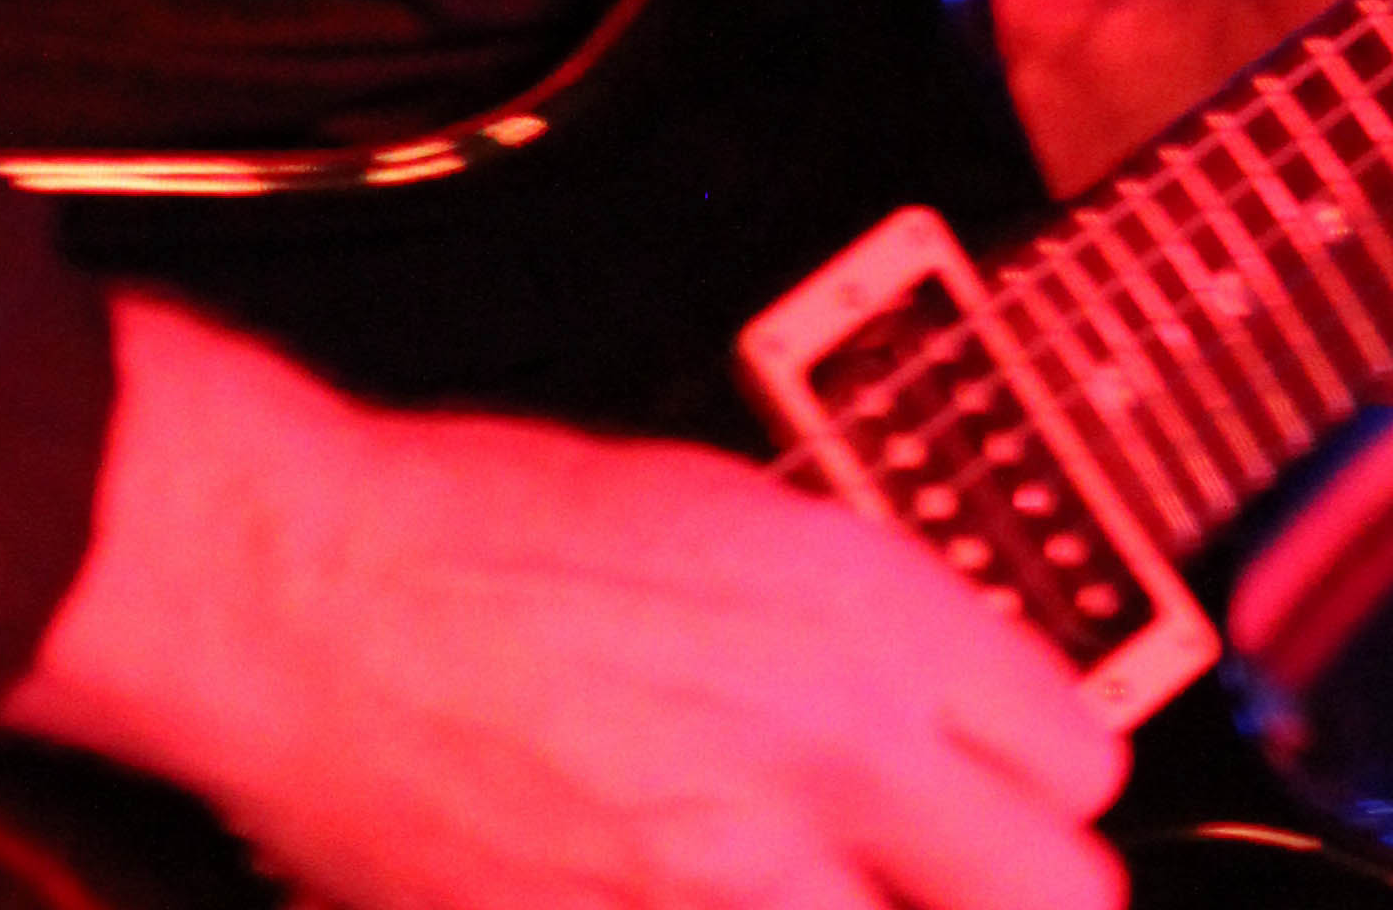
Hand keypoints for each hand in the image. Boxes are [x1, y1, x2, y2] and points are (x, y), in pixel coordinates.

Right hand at [6, 290, 1124, 909]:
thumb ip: (852, 629)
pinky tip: (708, 889)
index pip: (1075, 748)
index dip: (1043, 775)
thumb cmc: (479, 536)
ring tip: (819, 883)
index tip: (1016, 791)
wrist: (318, 599)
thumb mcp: (717, 520)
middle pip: (1062, 894)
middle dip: (1016, 887)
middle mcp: (833, 749)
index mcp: (862, 611)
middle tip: (956, 878)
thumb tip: (933, 707)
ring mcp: (741, 878)